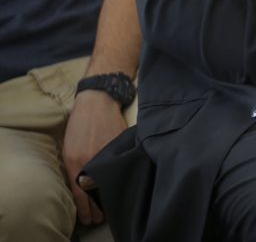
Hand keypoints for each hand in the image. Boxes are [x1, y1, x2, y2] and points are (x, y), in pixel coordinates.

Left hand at [62, 91, 128, 224]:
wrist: (97, 101)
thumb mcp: (69, 147)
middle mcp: (90, 159)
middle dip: (97, 207)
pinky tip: (119, 184)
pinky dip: (119, 176)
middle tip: (99, 218)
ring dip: (108, 195)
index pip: (79, 192)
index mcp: (75, 161)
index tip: (88, 218)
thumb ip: (75, 167)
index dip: (84, 208)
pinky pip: (119, 166)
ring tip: (108, 208)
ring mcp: (106, 153)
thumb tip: (81, 184)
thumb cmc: (80, 123)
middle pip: (95, 191)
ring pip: (108, 180)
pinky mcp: (120, 145)